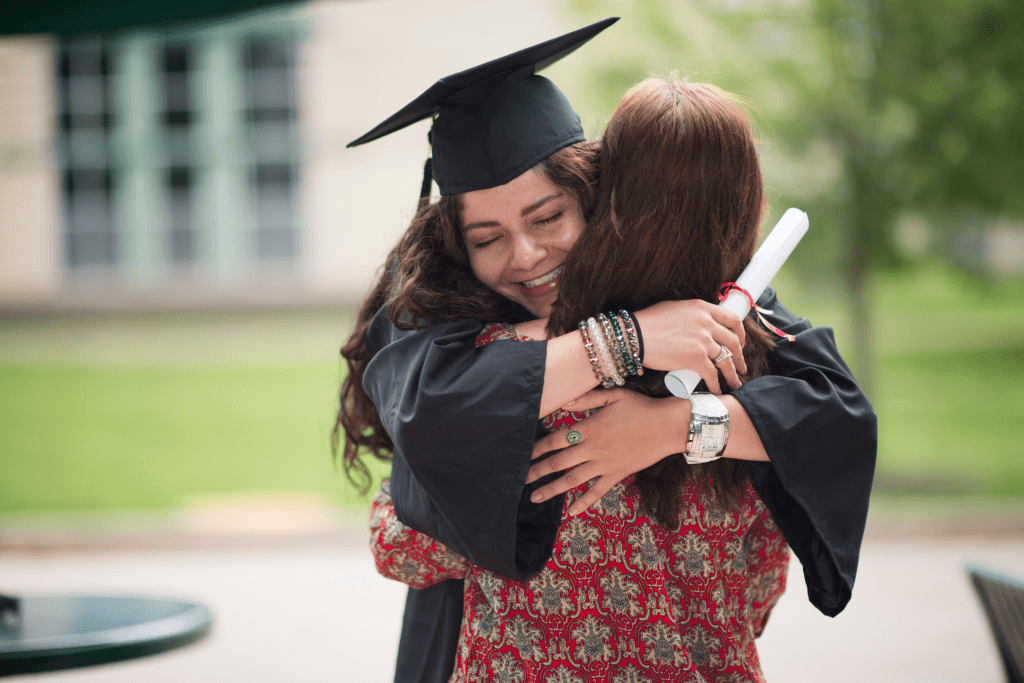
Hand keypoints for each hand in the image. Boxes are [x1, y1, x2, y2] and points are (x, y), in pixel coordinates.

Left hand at [526, 388, 690, 515]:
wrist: (669, 425)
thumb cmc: (642, 407)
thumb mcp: (614, 395)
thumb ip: (587, 400)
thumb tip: (564, 403)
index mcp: (589, 428)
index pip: (555, 440)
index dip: (536, 449)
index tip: (522, 455)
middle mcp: (593, 448)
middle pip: (558, 463)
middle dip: (536, 472)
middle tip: (519, 480)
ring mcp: (605, 464)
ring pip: (573, 480)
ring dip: (552, 490)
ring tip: (535, 498)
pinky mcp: (617, 474)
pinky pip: (597, 492)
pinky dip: (583, 503)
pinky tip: (571, 512)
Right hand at [632, 300, 745, 392]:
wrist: (634, 336)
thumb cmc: (647, 322)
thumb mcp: (674, 308)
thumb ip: (692, 315)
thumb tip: (699, 324)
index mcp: (702, 308)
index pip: (733, 319)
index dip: (740, 334)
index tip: (739, 344)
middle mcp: (706, 323)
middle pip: (733, 342)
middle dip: (740, 357)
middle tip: (740, 366)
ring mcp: (703, 341)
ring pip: (726, 361)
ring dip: (732, 374)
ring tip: (735, 383)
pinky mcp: (696, 359)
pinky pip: (713, 375)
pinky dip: (716, 385)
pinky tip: (717, 390)